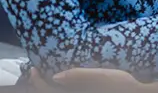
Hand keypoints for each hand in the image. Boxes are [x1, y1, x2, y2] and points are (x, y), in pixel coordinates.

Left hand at [29, 67, 157, 92]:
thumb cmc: (122, 84)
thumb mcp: (102, 75)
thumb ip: (79, 75)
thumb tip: (55, 76)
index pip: (48, 91)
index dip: (37, 81)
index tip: (34, 68)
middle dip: (40, 84)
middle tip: (37, 70)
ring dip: (50, 86)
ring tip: (49, 73)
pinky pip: (69, 92)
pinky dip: (62, 87)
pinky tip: (65, 79)